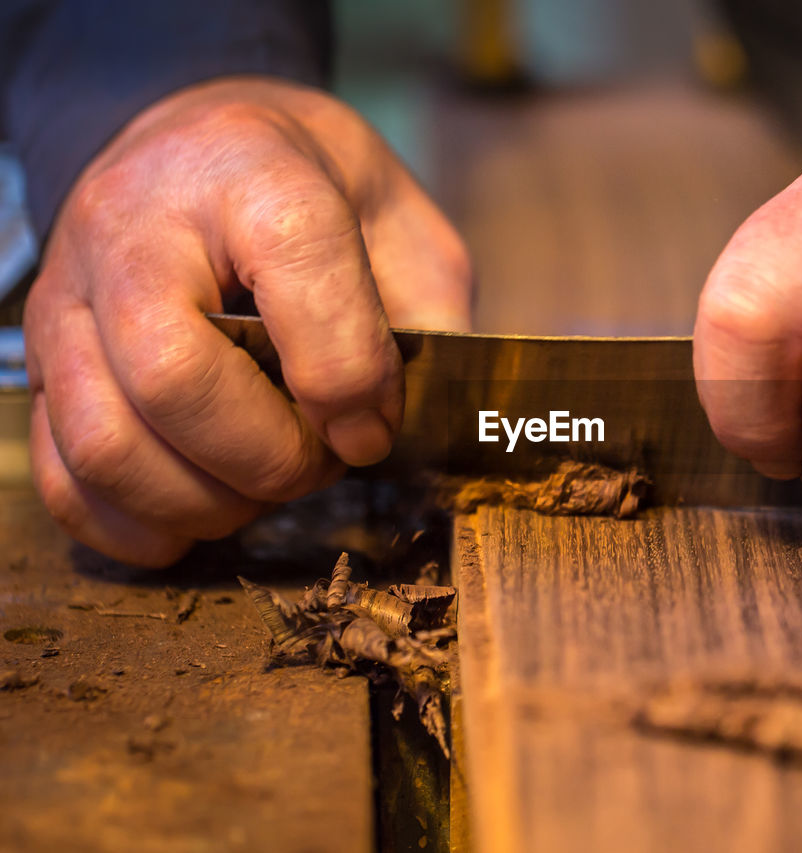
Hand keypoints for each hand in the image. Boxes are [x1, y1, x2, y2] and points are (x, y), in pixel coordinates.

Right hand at [24, 76, 470, 565]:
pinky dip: (134, 522)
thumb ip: (425, 316)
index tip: (373, 429)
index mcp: (251, 172)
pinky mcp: (39, 360)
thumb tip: (400, 427)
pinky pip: (63, 474)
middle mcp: (136, 228)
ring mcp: (70, 297)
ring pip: (106, 443)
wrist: (199, 146)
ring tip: (260, 486)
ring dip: (204, 502)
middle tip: (317, 462)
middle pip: (173, 380)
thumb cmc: (310, 191)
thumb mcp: (400, 223)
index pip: (294, 268)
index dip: (347, 376)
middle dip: (269, 458)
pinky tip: (197, 510)